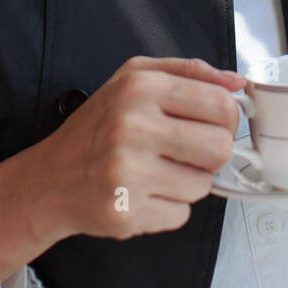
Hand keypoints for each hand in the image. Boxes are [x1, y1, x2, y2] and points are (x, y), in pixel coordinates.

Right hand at [31, 55, 245, 242]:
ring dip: (188, 181)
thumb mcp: (135, 79)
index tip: (215, 123)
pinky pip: (181, 214)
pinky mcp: (125, 212)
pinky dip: (169, 207)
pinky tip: (144, 192)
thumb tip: (236, 83)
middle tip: (188, 150)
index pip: (220, 105)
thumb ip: (190, 72)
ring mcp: (127, 173)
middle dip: (210, 153)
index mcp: (139, 87)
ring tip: (158, 170)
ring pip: (203, 185)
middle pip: (219, 148)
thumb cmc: (98, 126)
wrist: (51, 178)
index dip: (227, 118)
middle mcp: (132, 127)